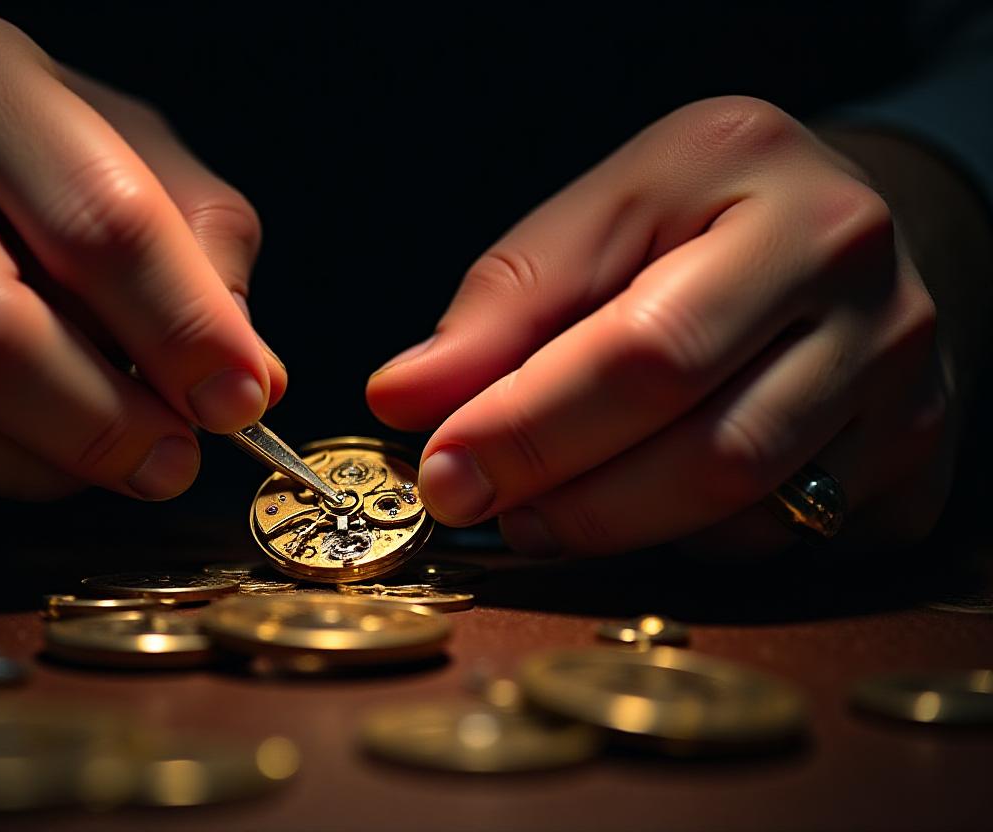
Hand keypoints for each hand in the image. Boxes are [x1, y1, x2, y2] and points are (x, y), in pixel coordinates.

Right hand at [0, 10, 284, 506]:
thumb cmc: (44, 171)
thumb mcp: (143, 164)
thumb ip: (205, 254)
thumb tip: (250, 377)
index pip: (97, 220)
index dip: (183, 327)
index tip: (241, 398)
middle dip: (109, 422)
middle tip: (178, 460)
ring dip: (53, 469)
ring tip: (117, 456)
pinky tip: (35, 446)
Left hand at [367, 96, 949, 555]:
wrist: (832, 236)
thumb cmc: (701, 218)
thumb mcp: (602, 216)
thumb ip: (506, 303)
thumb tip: (403, 396)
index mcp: (784, 203)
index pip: (646, 350)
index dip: (532, 425)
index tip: (441, 469)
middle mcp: (878, 299)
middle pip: (711, 452)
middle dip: (572, 499)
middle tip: (482, 507)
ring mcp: (912, 394)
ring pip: (749, 516)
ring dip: (623, 530)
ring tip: (546, 504)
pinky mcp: (919, 468)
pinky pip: (788, 545)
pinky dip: (697, 541)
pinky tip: (649, 499)